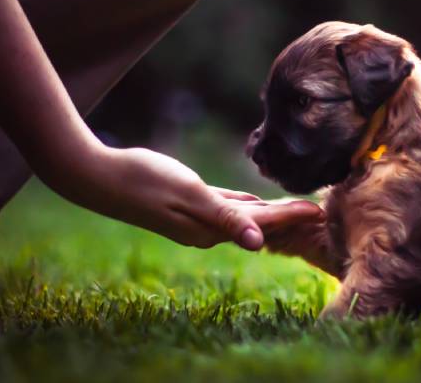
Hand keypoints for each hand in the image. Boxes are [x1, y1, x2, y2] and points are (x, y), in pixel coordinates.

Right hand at [56, 146, 325, 250]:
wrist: (99, 177)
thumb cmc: (144, 180)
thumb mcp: (189, 194)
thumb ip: (225, 216)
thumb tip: (259, 244)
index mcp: (210, 228)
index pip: (262, 223)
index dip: (292, 215)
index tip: (320, 208)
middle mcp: (206, 228)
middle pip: (257, 222)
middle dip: (288, 216)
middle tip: (319, 207)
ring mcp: (194, 218)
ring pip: (242, 214)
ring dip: (269, 211)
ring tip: (295, 204)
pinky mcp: (185, 205)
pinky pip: (224, 206)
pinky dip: (244, 204)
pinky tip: (254, 200)